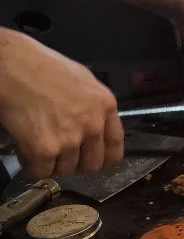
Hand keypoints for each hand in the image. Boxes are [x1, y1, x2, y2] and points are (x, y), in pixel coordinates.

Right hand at [0, 31, 122, 177]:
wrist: (13, 67)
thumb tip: (94, 123)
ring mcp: (71, 139)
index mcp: (105, 106)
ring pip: (67, 170)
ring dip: (53, 163)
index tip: (93, 159)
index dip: (104, 158)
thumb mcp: (82, 80)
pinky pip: (43, 172)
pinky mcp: (46, 150)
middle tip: (60, 154)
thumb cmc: (42, 67)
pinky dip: (33, 165)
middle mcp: (93, 125)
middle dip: (76, 163)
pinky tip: (26, 150)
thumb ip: (93, 106)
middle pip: (92, 164)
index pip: (115, 147)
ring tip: (39, 145)